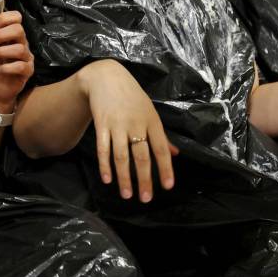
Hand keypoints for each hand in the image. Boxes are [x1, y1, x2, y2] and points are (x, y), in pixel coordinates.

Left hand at [0, 11, 34, 111]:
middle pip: (19, 30)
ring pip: (20, 49)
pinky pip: (21, 66)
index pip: (16, 17)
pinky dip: (6, 67)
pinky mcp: (28, 71)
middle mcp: (21, 43)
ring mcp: (26, 57)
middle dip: (1, 35)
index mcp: (11, 35)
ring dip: (1, 52)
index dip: (4, 18)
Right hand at [77, 60, 177, 202]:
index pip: (161, 149)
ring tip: (126, 194)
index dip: (165, 168)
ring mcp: (117, 125)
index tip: (168, 186)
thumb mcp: (150, 112)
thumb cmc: (131, 96)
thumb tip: (176, 154)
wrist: (105, 77)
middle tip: (145, 199)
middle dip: (144, 179)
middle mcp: (136, 124)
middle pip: (141, 156)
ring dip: (124, 177)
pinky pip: (103, 148)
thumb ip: (161, 135)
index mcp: (152, 121)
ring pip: (121, 156)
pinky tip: (107, 179)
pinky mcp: (101, 125)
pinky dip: (105, 165)